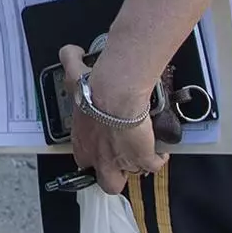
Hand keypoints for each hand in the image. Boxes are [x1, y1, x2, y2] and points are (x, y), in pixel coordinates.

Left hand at [60, 44, 164, 195]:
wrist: (115, 94)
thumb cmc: (94, 87)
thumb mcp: (75, 73)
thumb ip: (70, 60)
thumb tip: (72, 51)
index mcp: (83, 141)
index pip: (83, 159)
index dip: (92, 155)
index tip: (100, 145)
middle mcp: (99, 156)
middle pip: (106, 181)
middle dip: (113, 175)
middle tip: (121, 160)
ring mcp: (121, 160)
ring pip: (129, 176)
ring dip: (135, 166)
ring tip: (141, 154)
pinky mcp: (142, 158)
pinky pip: (152, 166)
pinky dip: (158, 160)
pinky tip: (161, 153)